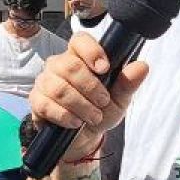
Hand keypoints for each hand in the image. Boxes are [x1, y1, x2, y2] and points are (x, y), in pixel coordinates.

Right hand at [26, 33, 149, 150]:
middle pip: (69, 66)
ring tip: (93, 116)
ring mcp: (45, 82)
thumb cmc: (100, 112)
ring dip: (81, 105)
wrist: (83, 138)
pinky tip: (75, 122)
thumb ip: (127, 83)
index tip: (104, 68)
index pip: (79, 41)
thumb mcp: (119, 100)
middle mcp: (59, 65)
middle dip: (90, 87)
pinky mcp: (36, 101)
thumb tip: (142, 66)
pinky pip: (47, 104)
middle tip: (103, 102)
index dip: (91, 51)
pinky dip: (65, 116)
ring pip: (59, 87)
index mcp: (80, 58)